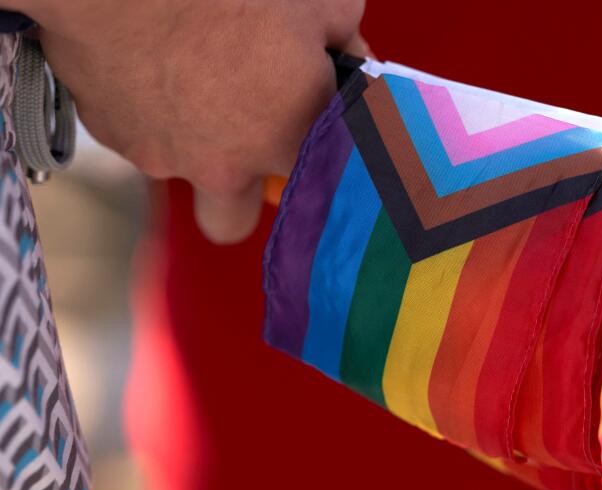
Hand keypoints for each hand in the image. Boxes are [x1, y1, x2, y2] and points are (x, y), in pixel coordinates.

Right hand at [2, 0, 368, 241]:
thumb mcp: (320, 1)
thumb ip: (348, 43)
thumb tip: (352, 61)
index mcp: (287, 140)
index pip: (325, 189)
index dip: (327, 167)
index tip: (326, 145)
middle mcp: (226, 167)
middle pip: (234, 221)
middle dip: (244, 188)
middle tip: (253, 135)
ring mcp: (164, 157)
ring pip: (182, 179)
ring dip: (196, 154)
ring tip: (198, 93)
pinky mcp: (114, 134)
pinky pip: (142, 139)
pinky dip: (152, 114)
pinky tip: (156, 66)